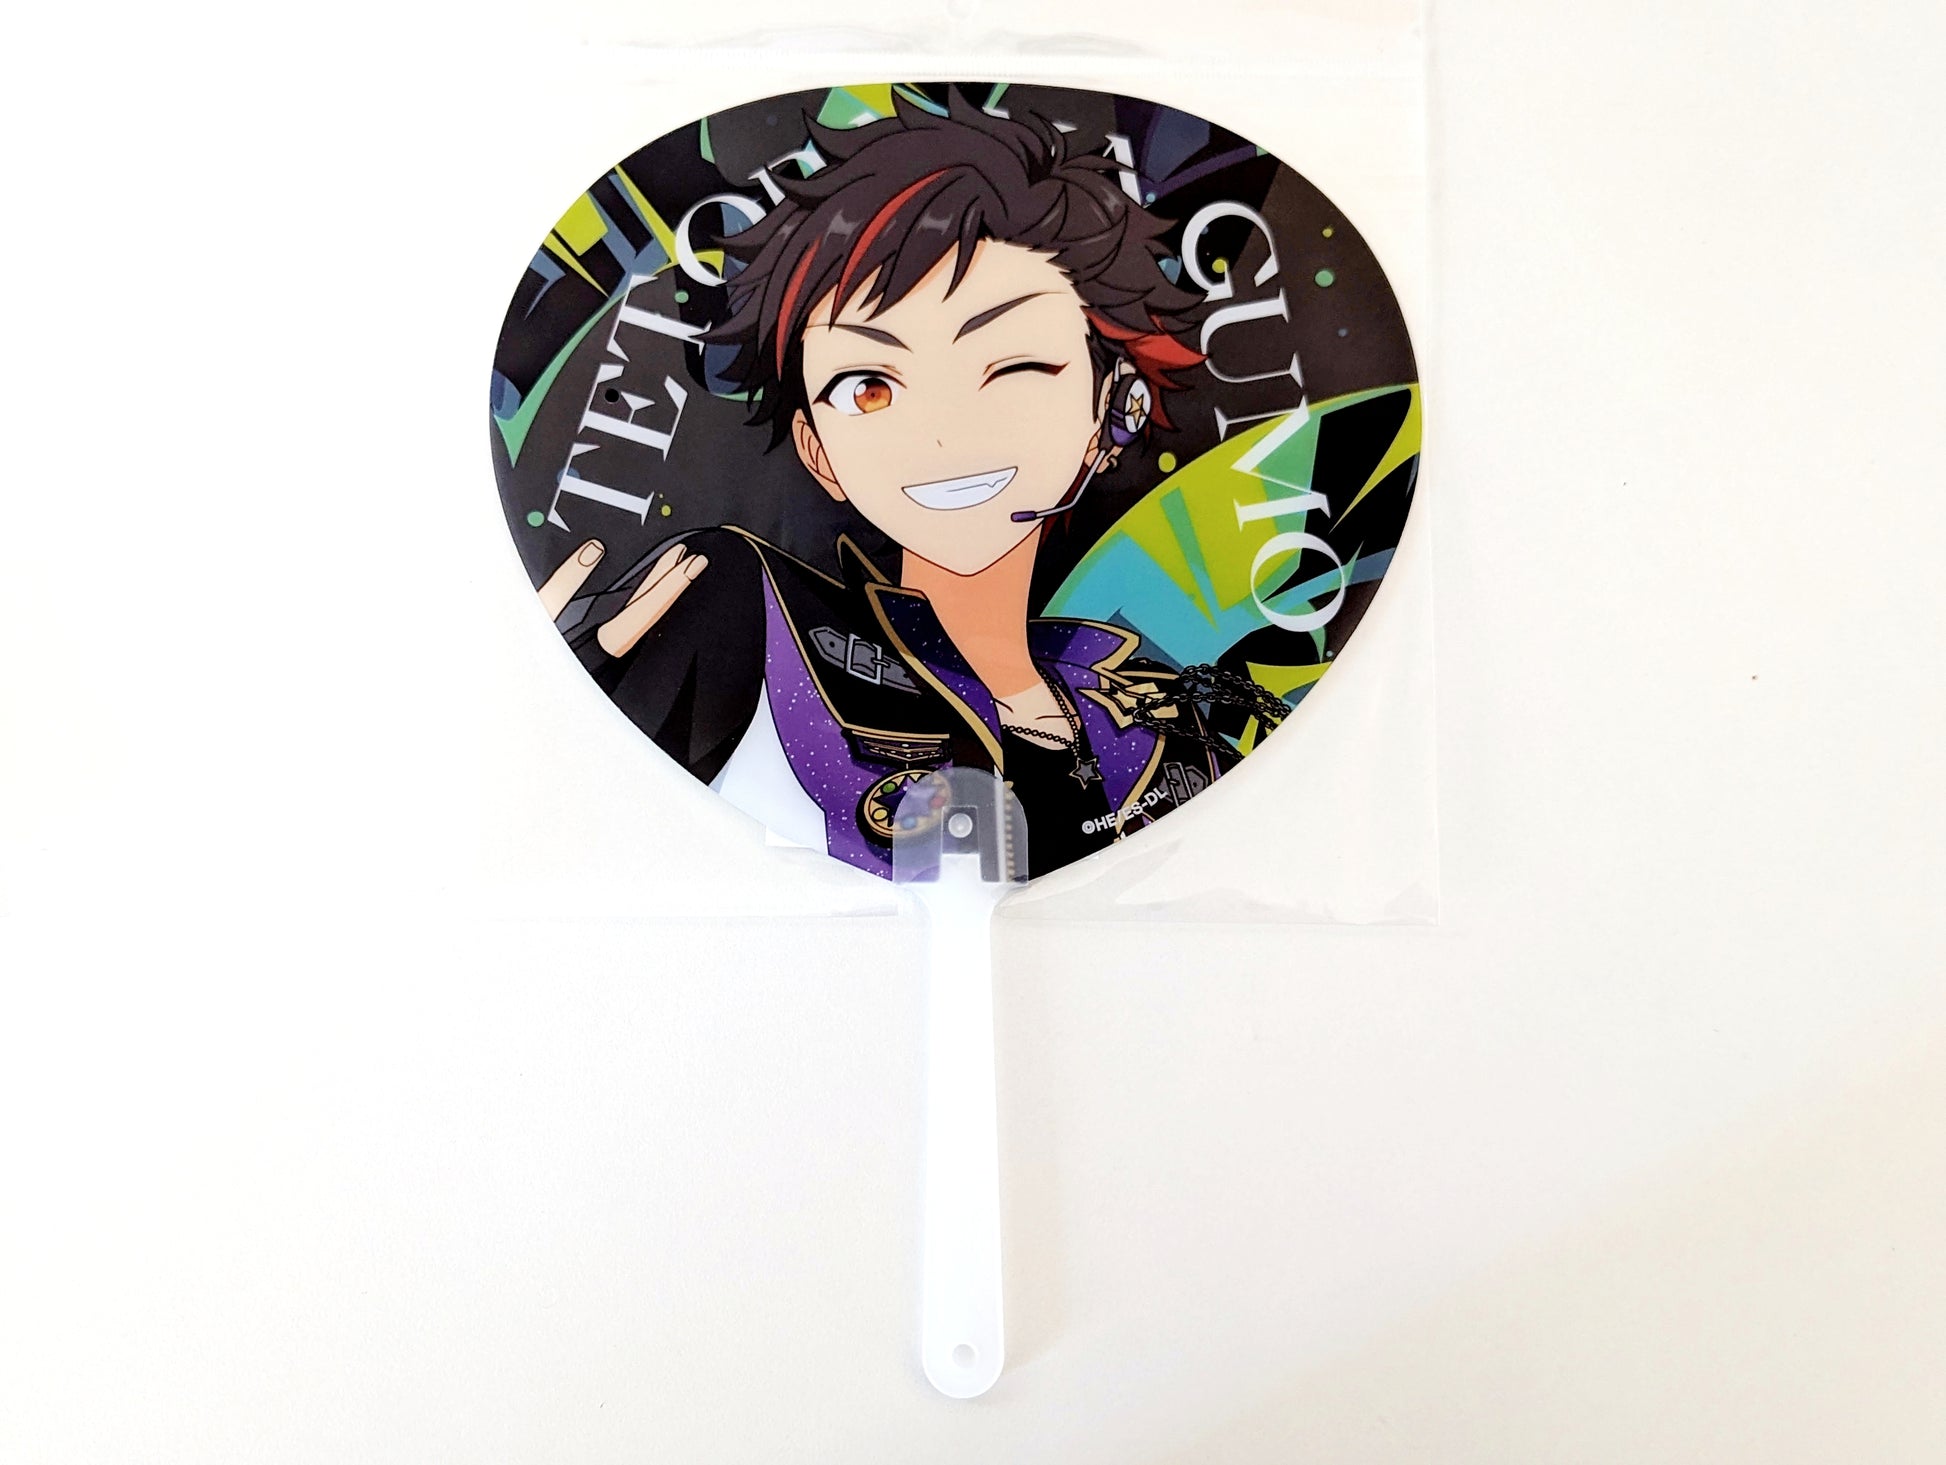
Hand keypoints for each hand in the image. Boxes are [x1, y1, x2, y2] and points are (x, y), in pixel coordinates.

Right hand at [536, 538, 709, 657]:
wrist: (524, 688)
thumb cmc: (532, 651)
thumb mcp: (542, 611)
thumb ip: (568, 579)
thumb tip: (595, 550)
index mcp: (606, 638)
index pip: (649, 606)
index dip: (672, 584)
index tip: (691, 564)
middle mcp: (617, 645)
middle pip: (653, 610)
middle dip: (673, 583)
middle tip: (695, 561)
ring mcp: (614, 647)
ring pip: (645, 615)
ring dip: (662, 589)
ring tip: (678, 567)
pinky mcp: (606, 647)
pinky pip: (634, 619)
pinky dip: (646, 600)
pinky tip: (651, 591)